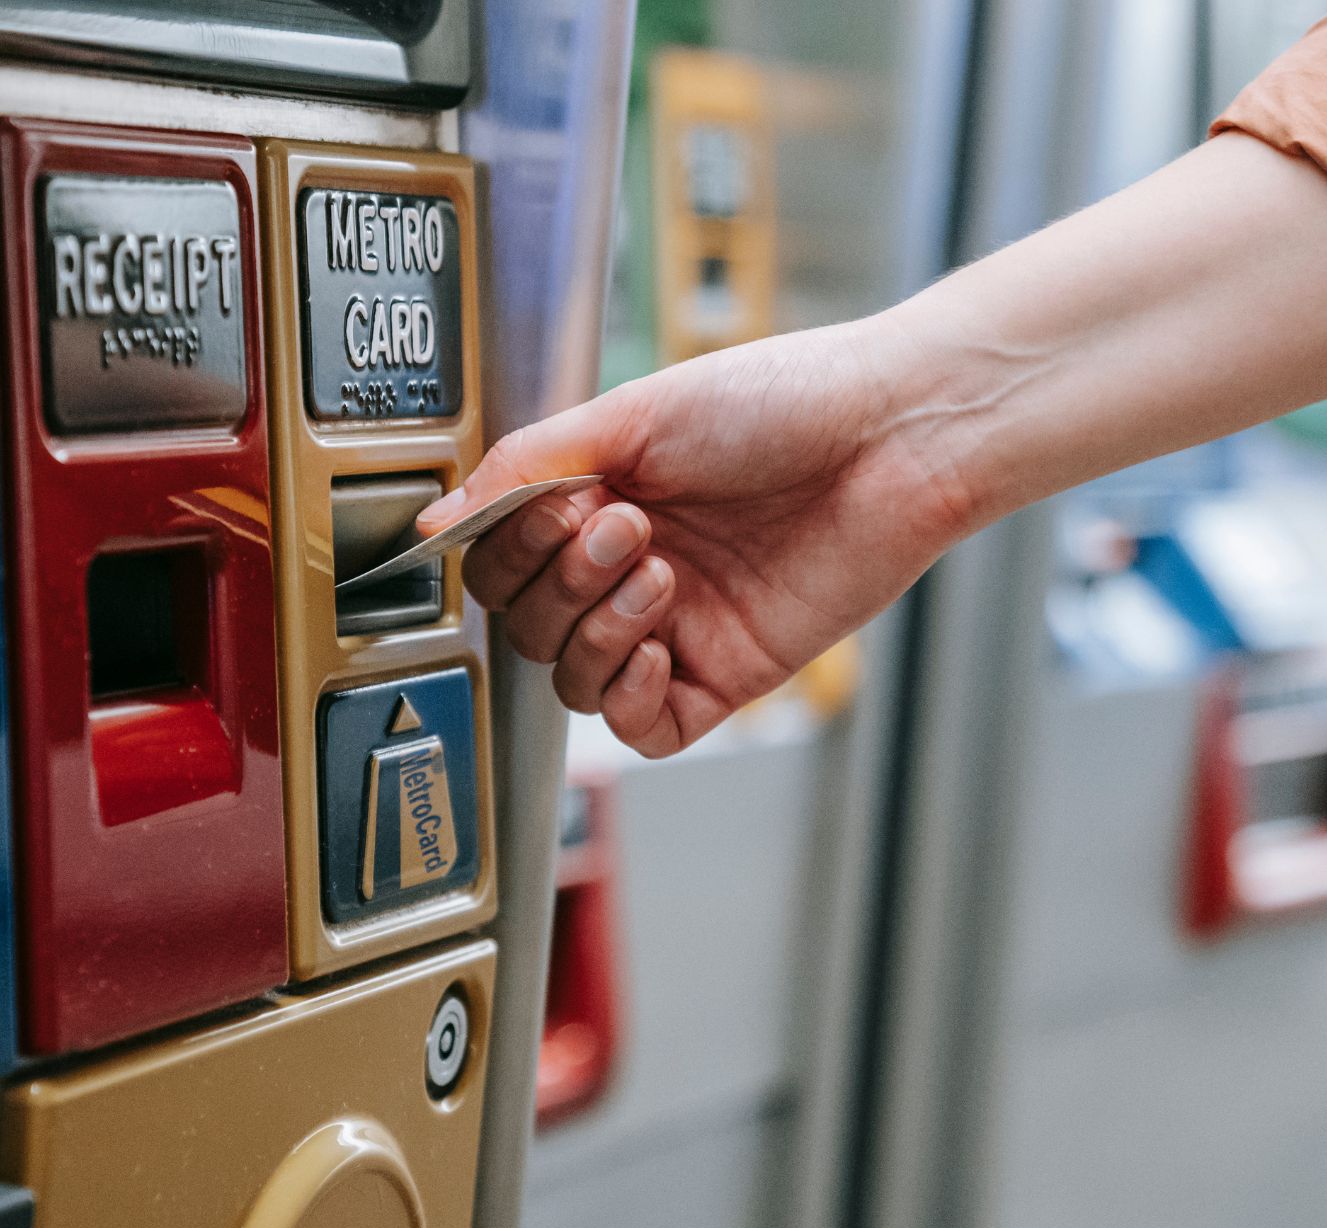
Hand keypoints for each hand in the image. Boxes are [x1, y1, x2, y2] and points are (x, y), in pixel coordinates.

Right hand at [420, 316, 978, 756]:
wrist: (891, 435)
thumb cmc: (783, 402)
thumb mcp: (633, 415)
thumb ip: (525, 469)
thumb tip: (435, 527)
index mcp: (598, 501)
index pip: (500, 562)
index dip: (511, 547)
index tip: (558, 505)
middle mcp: (629, 568)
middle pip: (526, 626)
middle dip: (560, 580)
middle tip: (624, 526)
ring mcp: (675, 626)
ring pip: (572, 678)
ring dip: (595, 627)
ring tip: (658, 568)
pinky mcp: (725, 675)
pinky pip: (641, 727)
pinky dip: (628, 693)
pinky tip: (659, 641)